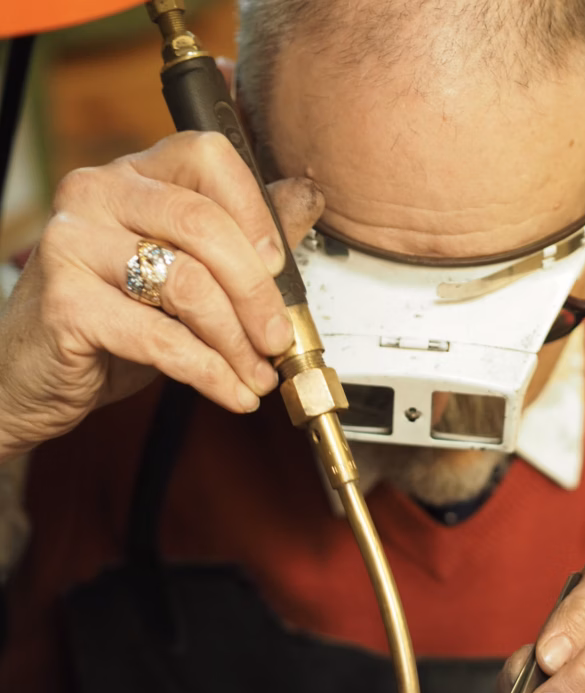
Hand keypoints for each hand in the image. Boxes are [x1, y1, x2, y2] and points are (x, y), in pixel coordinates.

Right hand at [0, 131, 323, 455]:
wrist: (29, 374)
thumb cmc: (107, 321)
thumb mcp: (178, 274)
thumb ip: (239, 236)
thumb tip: (305, 198)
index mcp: (131, 176)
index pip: (207, 156)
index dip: (255, 210)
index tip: (280, 265)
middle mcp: (96, 194)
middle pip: (204, 224)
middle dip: (257, 293)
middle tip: (280, 339)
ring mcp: (73, 243)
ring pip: (188, 285)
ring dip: (237, 342)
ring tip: (257, 376)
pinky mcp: (66, 303)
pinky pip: (161, 339)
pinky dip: (209, 373)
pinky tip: (232, 394)